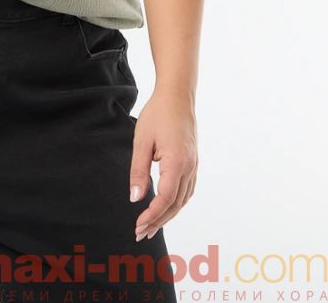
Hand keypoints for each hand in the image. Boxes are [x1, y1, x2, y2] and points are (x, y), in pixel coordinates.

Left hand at [129, 86, 197, 239]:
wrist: (178, 95)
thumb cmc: (157, 114)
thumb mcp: (141, 141)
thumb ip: (138, 171)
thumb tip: (135, 198)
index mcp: (177, 162)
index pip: (166, 199)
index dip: (152, 216)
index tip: (138, 226)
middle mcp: (190, 167)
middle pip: (176, 204)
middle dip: (158, 221)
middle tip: (140, 233)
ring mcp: (194, 165)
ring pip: (183, 199)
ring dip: (168, 215)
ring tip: (151, 226)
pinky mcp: (193, 162)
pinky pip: (187, 190)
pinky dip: (176, 203)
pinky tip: (166, 207)